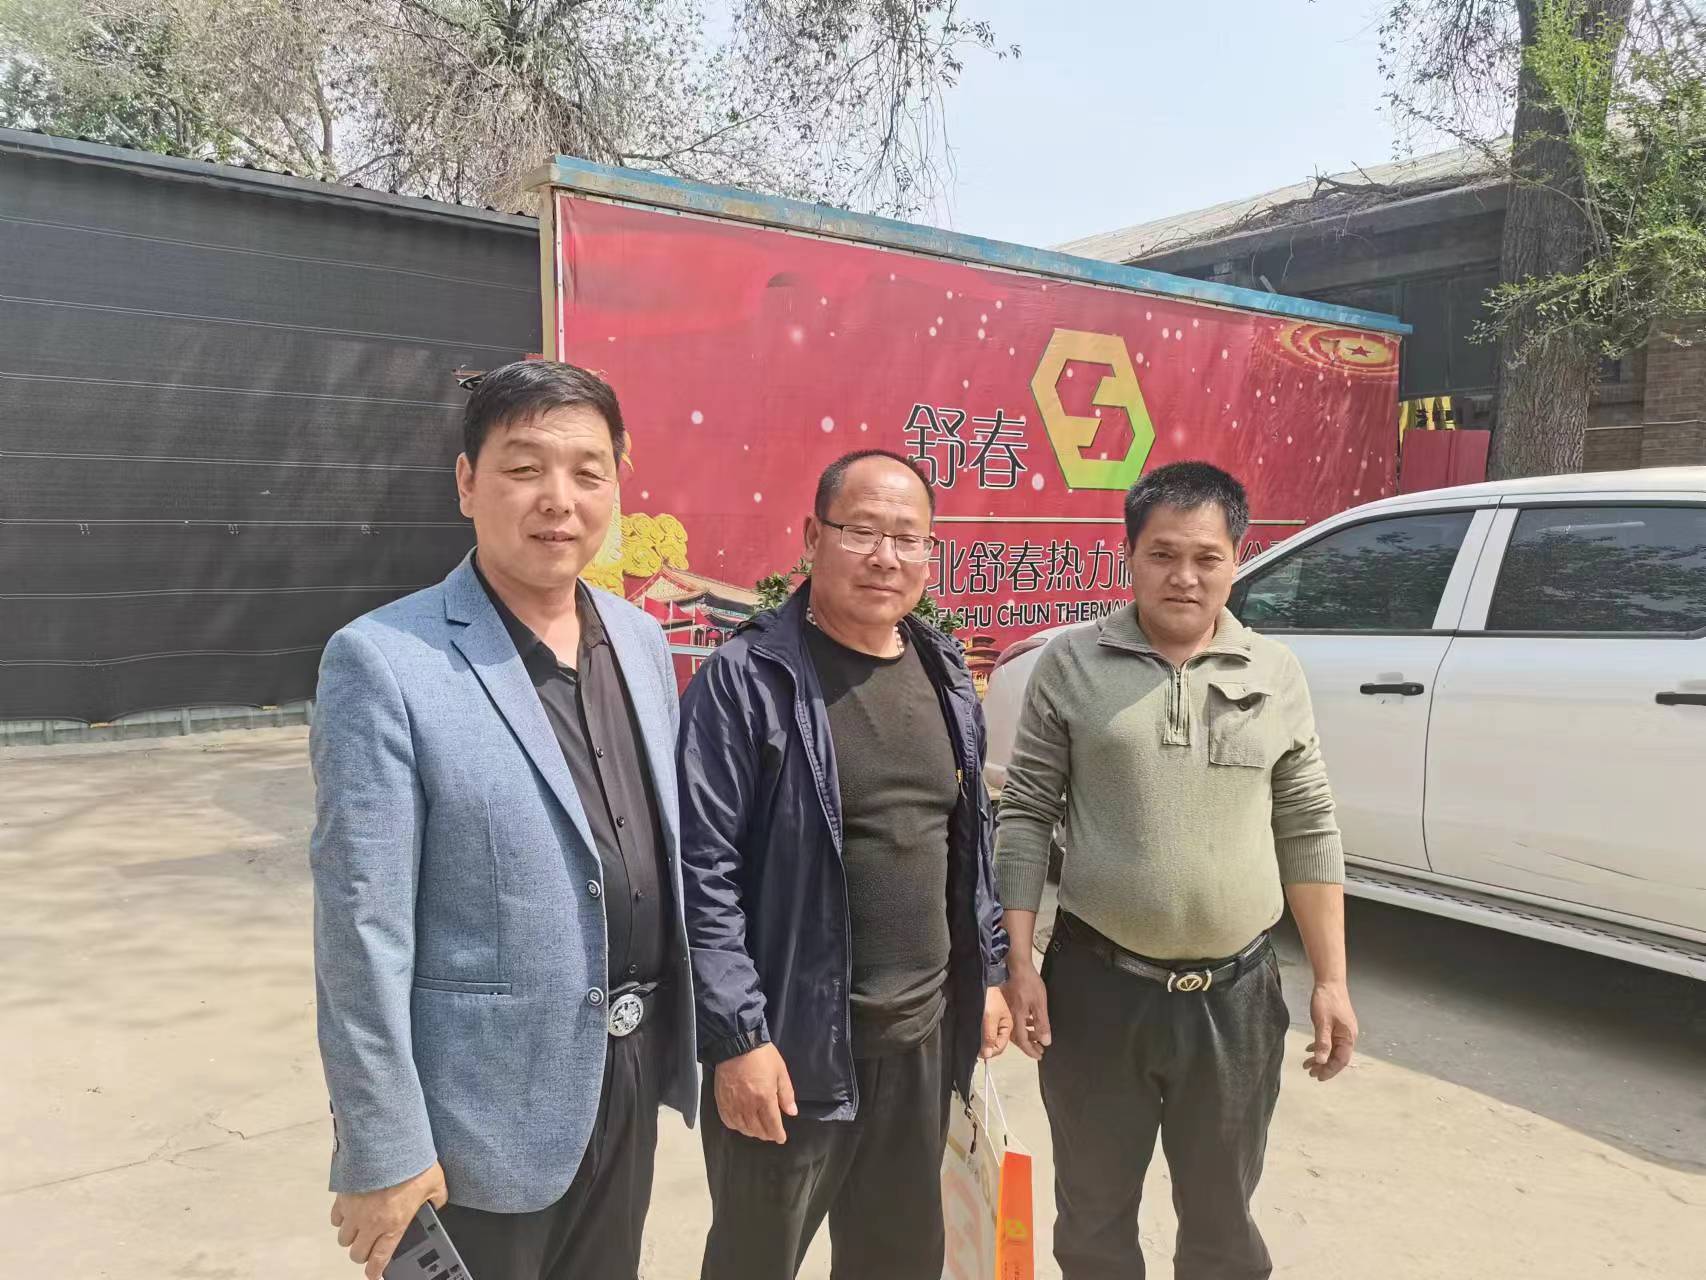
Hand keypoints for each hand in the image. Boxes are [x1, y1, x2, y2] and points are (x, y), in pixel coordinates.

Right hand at [329, 1160, 447, 1279]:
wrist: (388, 1142)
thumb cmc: (412, 1162)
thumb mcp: (436, 1183)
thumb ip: (437, 1199)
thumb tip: (437, 1204)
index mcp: (394, 1224)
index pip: (380, 1258)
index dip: (375, 1271)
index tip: (374, 1273)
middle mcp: (371, 1222)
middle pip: (357, 1253)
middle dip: (363, 1254)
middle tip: (369, 1247)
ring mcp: (354, 1211)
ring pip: (344, 1238)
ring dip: (351, 1237)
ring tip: (361, 1228)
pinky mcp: (342, 1197)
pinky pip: (335, 1218)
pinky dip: (341, 1219)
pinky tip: (351, 1212)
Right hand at [714, 1043, 797, 1142]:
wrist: (736, 1044)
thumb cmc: (761, 1056)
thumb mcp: (780, 1072)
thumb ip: (786, 1094)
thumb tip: (792, 1112)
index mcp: (764, 1098)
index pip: (772, 1125)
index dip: (778, 1135)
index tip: (781, 1138)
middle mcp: (748, 1105)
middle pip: (758, 1130)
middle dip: (767, 1134)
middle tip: (771, 1133)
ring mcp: (733, 1104)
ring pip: (744, 1128)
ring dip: (753, 1132)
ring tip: (758, 1130)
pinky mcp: (722, 1101)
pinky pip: (729, 1122)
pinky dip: (737, 1126)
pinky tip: (742, 1124)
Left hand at [980, 986, 1013, 1058]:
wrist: (987, 979)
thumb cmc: (990, 996)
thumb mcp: (989, 1017)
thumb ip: (989, 1036)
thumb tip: (986, 1055)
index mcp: (1008, 1026)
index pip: (1000, 1046)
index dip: (990, 1052)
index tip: (978, 1054)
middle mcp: (1005, 1025)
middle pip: (998, 1043)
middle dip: (989, 1050)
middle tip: (977, 1054)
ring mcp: (999, 1021)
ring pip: (993, 1038)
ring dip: (987, 1044)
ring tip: (976, 1048)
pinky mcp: (992, 1016)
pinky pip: (990, 1030)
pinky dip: (984, 1036)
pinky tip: (978, 1038)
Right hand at [1002, 962, 1050, 1059]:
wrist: (1016, 965)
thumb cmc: (1028, 982)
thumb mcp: (1039, 1004)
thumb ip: (1042, 1023)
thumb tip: (1045, 1041)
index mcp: (1017, 1018)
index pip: (1023, 1041)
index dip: (1031, 1050)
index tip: (1039, 1055)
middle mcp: (1011, 1016)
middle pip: (1018, 1037)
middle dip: (1030, 1045)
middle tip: (1040, 1049)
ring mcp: (1009, 1010)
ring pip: (1017, 1028)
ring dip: (1028, 1035)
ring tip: (1038, 1037)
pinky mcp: (1010, 1003)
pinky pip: (1017, 1019)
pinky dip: (1025, 1025)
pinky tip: (1032, 1021)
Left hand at [1304, 980, 1357, 1081]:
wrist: (1330, 982)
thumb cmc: (1327, 1001)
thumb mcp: (1322, 1023)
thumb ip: (1322, 1043)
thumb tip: (1322, 1062)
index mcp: (1348, 1038)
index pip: (1340, 1061)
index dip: (1330, 1071)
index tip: (1318, 1078)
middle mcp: (1348, 1036)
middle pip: (1337, 1057)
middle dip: (1324, 1066)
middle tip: (1310, 1073)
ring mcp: (1343, 1031)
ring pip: (1332, 1049)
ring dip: (1321, 1057)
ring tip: (1307, 1064)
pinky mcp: (1338, 1025)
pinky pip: (1330, 1041)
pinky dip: (1320, 1046)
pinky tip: (1310, 1049)